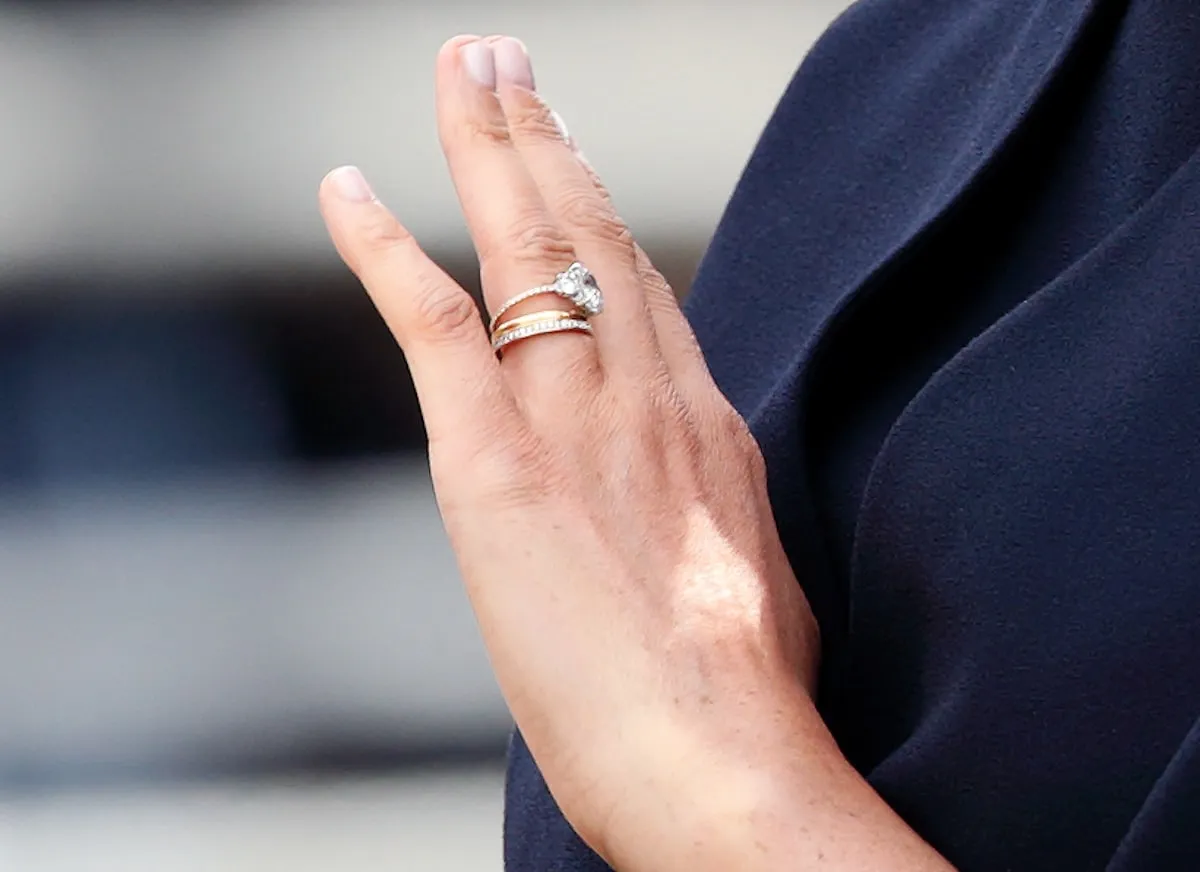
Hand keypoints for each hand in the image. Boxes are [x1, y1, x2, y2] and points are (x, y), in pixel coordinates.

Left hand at [319, 34, 821, 868]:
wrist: (724, 753)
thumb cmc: (749, 701)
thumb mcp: (758, 586)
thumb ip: (720, 528)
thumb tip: (709, 526)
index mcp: (708, 428)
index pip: (648, 292)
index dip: (610, 218)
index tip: (580, 165)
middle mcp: (648, 394)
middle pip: (596, 234)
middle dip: (551, 139)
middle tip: (514, 65)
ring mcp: (572, 415)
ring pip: (529, 244)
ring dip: (490, 147)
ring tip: (469, 71)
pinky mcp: (494, 461)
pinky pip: (433, 322)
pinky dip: (384, 249)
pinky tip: (348, 187)